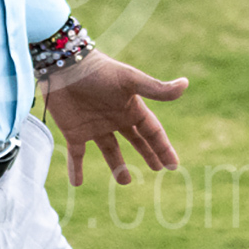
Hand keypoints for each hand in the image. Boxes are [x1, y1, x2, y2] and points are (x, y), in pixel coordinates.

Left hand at [42, 50, 187, 186]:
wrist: (63, 65)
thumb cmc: (98, 70)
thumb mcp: (129, 80)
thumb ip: (155, 88)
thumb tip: (185, 84)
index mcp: (130, 107)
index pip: (152, 131)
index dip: (163, 147)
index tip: (173, 165)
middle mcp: (114, 118)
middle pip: (135, 140)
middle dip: (147, 152)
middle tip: (157, 168)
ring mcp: (94, 125)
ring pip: (109, 149)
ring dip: (117, 165)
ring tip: (124, 181)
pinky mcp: (73, 131)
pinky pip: (77, 155)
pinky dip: (77, 169)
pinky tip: (78, 183)